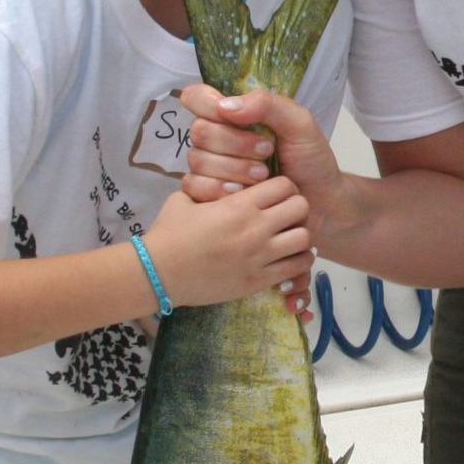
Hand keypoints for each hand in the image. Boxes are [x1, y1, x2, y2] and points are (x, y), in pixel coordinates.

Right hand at [138, 179, 312, 310]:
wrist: (158, 274)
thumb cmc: (168, 235)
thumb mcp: (184, 200)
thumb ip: (205, 189)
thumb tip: (213, 182)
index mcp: (239, 204)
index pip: (284, 185)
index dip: (284, 187)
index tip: (277, 195)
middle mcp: (255, 227)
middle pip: (301, 207)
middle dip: (297, 208)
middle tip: (287, 216)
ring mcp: (259, 256)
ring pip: (304, 238)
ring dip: (300, 236)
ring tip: (290, 238)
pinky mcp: (259, 281)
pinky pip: (296, 268)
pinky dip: (298, 262)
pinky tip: (287, 259)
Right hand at [181, 86, 351, 247]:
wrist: (320, 203)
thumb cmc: (310, 161)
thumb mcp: (299, 124)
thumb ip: (268, 105)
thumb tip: (226, 106)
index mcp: (235, 114)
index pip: (197, 97)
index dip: (207, 103)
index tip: (234, 116)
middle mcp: (217, 138)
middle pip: (200, 131)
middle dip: (236, 143)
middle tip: (267, 152)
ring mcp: (211, 167)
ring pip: (198, 160)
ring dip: (234, 168)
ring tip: (263, 176)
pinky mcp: (208, 194)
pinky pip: (195, 187)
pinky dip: (219, 189)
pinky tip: (242, 193)